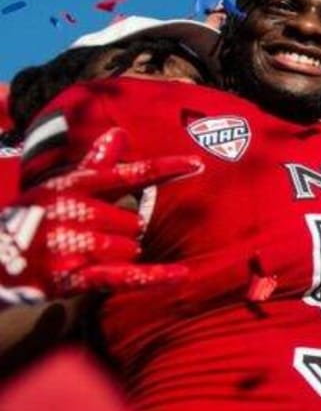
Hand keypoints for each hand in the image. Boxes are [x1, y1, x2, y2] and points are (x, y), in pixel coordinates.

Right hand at [0, 128, 198, 303]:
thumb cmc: (34, 218)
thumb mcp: (59, 186)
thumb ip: (96, 164)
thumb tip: (119, 133)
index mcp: (73, 185)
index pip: (127, 175)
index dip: (163, 169)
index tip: (196, 164)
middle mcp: (73, 211)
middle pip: (133, 222)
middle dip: (121, 232)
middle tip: (90, 235)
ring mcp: (71, 245)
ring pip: (130, 248)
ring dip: (119, 254)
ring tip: (86, 253)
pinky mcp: (70, 277)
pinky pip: (123, 276)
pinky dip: (153, 277)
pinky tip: (181, 275)